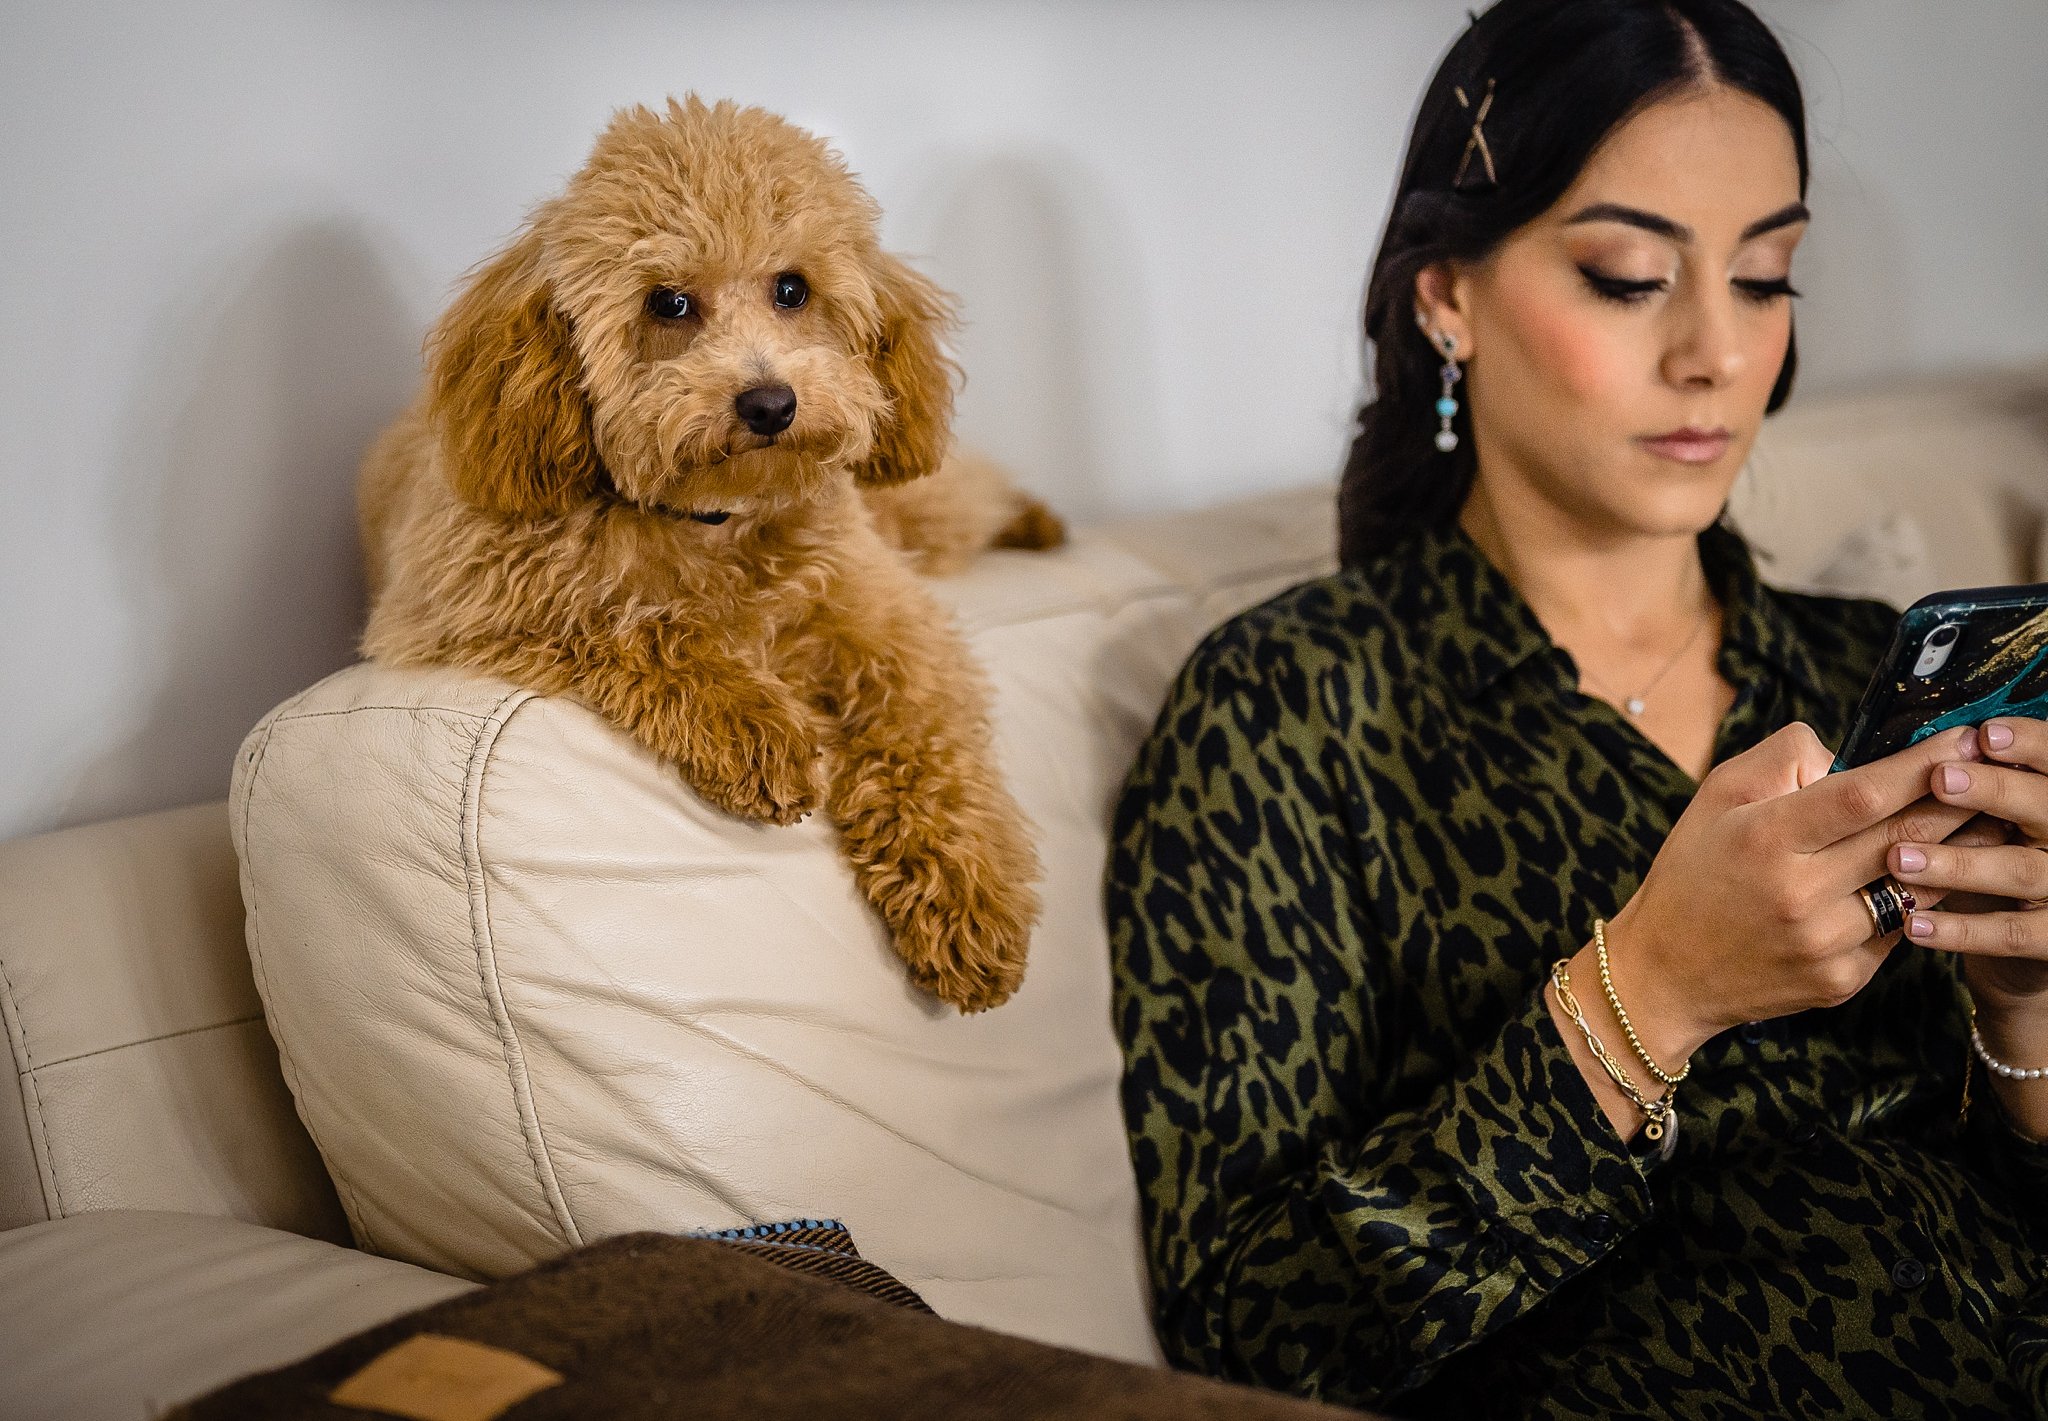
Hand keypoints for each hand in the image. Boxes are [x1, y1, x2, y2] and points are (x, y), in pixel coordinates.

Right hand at [1599, 720, 1982, 1065]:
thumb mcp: (1716, 795)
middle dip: (1960, 799)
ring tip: (1988, 820)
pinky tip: (1936, 877)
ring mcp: (1824, 943)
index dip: (1923, 765)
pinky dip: (1919, 899)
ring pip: (1915, 887)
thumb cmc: (1692, 871)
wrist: (1666, 972)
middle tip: (2000, 771)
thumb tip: (1846, 753)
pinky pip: (1897, 929)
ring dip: (1956, 852)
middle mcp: (1799, 894)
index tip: (1966, 739)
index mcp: (1765, 838)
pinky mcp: (1841, 980)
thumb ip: (1782, 759)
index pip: (1863, 793)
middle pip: (1903, 838)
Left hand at [1888, 716, 2047, 1009]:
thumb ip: (1966, 784)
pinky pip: (2012, 933)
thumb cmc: (1992, 859)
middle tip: (1940, 779)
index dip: (2032, 744)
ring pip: (2022, 870)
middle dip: (1996, 790)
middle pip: (2046, 807)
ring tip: (1898, 858)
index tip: (1986, 733)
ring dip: (1959, 863)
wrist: (2025, 944)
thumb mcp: (1988, 818)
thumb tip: (1909, 747)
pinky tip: (1915, 925)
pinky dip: (1963, 930)